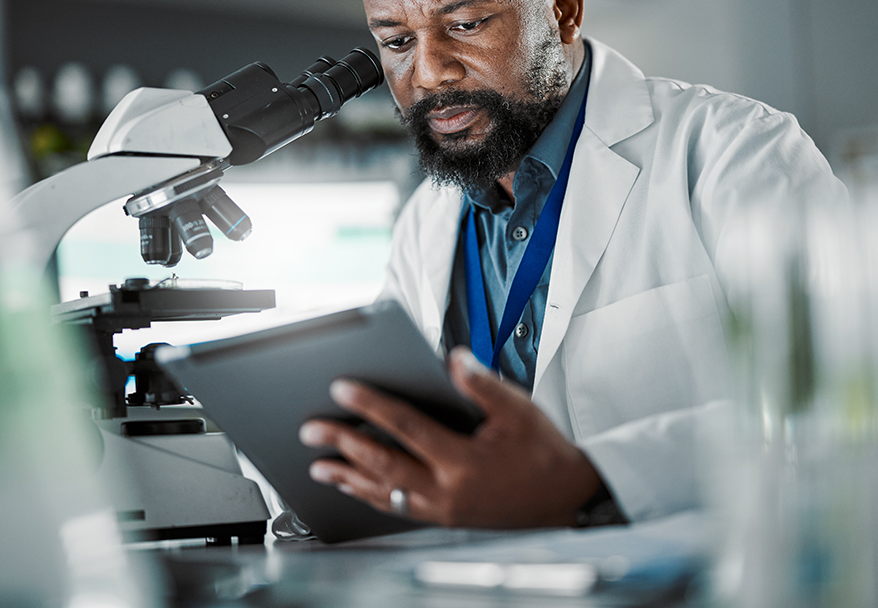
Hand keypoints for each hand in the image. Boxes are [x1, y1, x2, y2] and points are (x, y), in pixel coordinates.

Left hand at [298, 346, 601, 527]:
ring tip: (318, 465)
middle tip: (311, 429)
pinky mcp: (444, 518)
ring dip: (348, 477)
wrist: (566, 498)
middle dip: (342, 443)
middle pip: (382, 462)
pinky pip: (398, 508)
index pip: (406, 426)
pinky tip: (354, 488)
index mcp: (462, 459)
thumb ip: (482, 384)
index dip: (370, 405)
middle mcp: (447, 489)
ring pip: (384, 491)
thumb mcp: (518, 409)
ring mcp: (443, 508)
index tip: (341, 389)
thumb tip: (452, 359)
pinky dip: (371, 496)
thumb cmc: (543, 451)